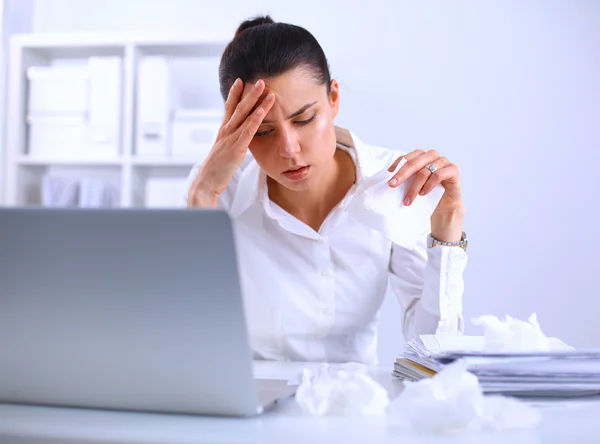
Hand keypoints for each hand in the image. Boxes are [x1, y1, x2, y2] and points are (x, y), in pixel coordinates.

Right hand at [187, 78, 274, 206]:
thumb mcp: (223, 152)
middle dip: (248, 92)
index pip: (229, 108)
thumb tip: (238, 139)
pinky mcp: (236, 148)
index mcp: (223, 132)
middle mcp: (226, 131)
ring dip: (255, 101)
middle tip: (258, 79)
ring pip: (244, 116)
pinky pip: (247, 131)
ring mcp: (230, 139)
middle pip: (238, 107)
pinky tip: (262, 110)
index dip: (234, 94)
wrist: (206, 182)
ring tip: (264, 88)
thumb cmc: (216, 170)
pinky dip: (255, 120)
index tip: (240, 80)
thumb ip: (230, 142)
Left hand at [387, 149, 464, 241]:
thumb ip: (401, 181)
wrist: (444, 206)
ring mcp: (443, 161)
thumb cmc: (426, 194)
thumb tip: (382, 182)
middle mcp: (431, 156)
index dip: (396, 168)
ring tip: (407, 200)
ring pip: (426, 170)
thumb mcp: (410, 186)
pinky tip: (423, 194)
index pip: (406, 158)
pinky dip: (429, 184)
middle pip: (414, 162)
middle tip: (392, 186)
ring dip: (414, 186)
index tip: (388, 180)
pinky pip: (440, 174)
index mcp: (420, 156)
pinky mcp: (453, 170)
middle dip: (402, 174)